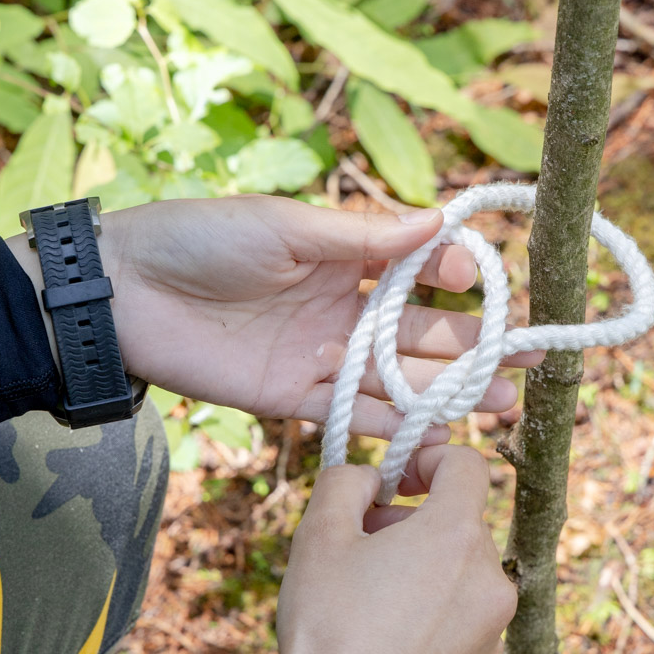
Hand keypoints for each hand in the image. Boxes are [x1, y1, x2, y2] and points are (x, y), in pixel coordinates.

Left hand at [75, 195, 541, 438]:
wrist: (125, 294)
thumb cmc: (202, 239)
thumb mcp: (286, 227)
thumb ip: (363, 237)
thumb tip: (441, 219)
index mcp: (343, 259)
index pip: (417, 270)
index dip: (455, 276)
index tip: (482, 280)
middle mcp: (342, 310)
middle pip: (420, 333)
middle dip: (475, 345)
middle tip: (528, 358)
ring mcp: (320, 357)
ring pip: (398, 379)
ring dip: (450, 390)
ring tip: (504, 401)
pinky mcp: (292, 399)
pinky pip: (354, 415)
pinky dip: (394, 426)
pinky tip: (439, 433)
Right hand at [269, 446, 516, 653]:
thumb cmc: (327, 626)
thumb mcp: (319, 533)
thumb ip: (348, 479)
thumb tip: (371, 476)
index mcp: (455, 536)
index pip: (468, 465)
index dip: (430, 459)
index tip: (398, 478)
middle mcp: (490, 579)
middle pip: (463, 521)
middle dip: (418, 519)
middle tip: (368, 540)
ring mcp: (494, 628)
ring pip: (466, 570)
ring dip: (428, 565)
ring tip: (377, 592)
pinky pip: (467, 615)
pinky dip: (437, 609)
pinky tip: (392, 633)